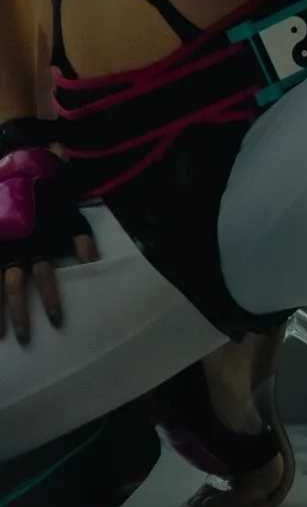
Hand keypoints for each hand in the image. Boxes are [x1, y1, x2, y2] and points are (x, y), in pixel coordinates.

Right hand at [0, 125, 93, 346]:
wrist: (17, 168)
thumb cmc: (48, 196)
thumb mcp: (71, 214)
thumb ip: (83, 240)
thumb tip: (93, 266)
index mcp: (37, 240)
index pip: (45, 275)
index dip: (50, 296)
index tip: (56, 320)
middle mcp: (14, 246)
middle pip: (15, 286)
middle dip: (19, 314)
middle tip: (26, 337)